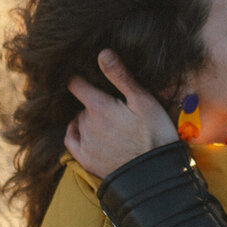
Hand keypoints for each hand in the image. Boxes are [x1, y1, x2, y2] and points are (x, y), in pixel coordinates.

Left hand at [64, 52, 177, 178]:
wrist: (155, 173)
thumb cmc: (155, 133)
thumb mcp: (142, 100)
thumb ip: (120, 77)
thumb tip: (102, 53)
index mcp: (99, 106)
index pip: (75, 84)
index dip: (79, 78)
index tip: (85, 76)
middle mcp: (86, 124)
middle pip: (81, 105)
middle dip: (93, 103)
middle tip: (114, 108)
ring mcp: (85, 143)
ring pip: (79, 122)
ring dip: (89, 120)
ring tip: (110, 124)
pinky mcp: (86, 160)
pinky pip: (71, 141)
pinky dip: (76, 133)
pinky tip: (88, 133)